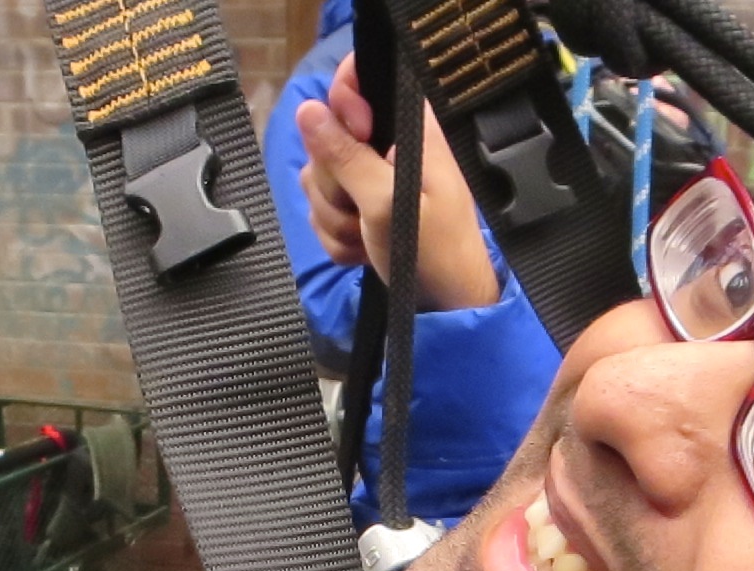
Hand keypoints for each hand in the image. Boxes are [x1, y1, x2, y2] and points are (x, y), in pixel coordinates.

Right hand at [296, 55, 499, 311]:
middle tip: (364, 210)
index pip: (357, 79)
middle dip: (335, 184)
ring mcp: (367, 179)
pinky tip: (364, 250)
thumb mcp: (388, 203)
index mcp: (407, 127)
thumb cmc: (434, 253)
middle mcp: (385, 146)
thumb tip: (308, 111)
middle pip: (324, 136)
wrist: (445, 308)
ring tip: (369, 238)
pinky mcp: (356, 209)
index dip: (342, 103)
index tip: (355, 135)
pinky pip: (322, 212)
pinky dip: (338, 238)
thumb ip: (347, 157)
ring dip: (336, 218)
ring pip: (317, 179)